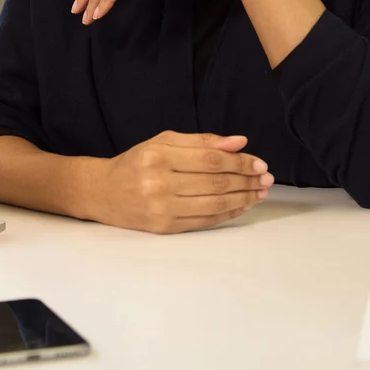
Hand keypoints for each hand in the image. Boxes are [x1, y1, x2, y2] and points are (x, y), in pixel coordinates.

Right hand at [89, 131, 273, 233]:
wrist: (103, 192)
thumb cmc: (136, 162)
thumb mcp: (163, 141)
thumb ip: (201, 141)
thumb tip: (239, 142)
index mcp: (159, 156)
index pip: (210, 160)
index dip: (239, 162)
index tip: (259, 163)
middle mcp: (159, 183)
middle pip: (215, 183)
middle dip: (246, 180)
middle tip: (267, 178)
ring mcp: (162, 208)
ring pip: (214, 204)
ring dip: (243, 198)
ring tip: (260, 192)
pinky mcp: (165, 228)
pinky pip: (205, 221)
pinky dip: (228, 214)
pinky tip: (242, 206)